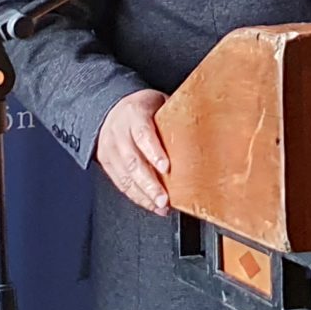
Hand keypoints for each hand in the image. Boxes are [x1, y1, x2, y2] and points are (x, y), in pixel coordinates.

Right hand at [95, 89, 170, 214]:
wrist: (112, 108)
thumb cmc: (143, 108)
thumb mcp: (159, 102)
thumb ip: (175, 116)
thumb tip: (203, 128)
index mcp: (135, 114)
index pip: (143, 134)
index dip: (154, 152)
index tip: (166, 168)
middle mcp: (119, 132)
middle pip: (133, 161)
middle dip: (149, 184)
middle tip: (164, 199)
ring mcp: (110, 148)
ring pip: (125, 176)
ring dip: (144, 195)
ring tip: (160, 206)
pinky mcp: (106, 162)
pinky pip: (121, 183)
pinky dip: (136, 196)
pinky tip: (150, 204)